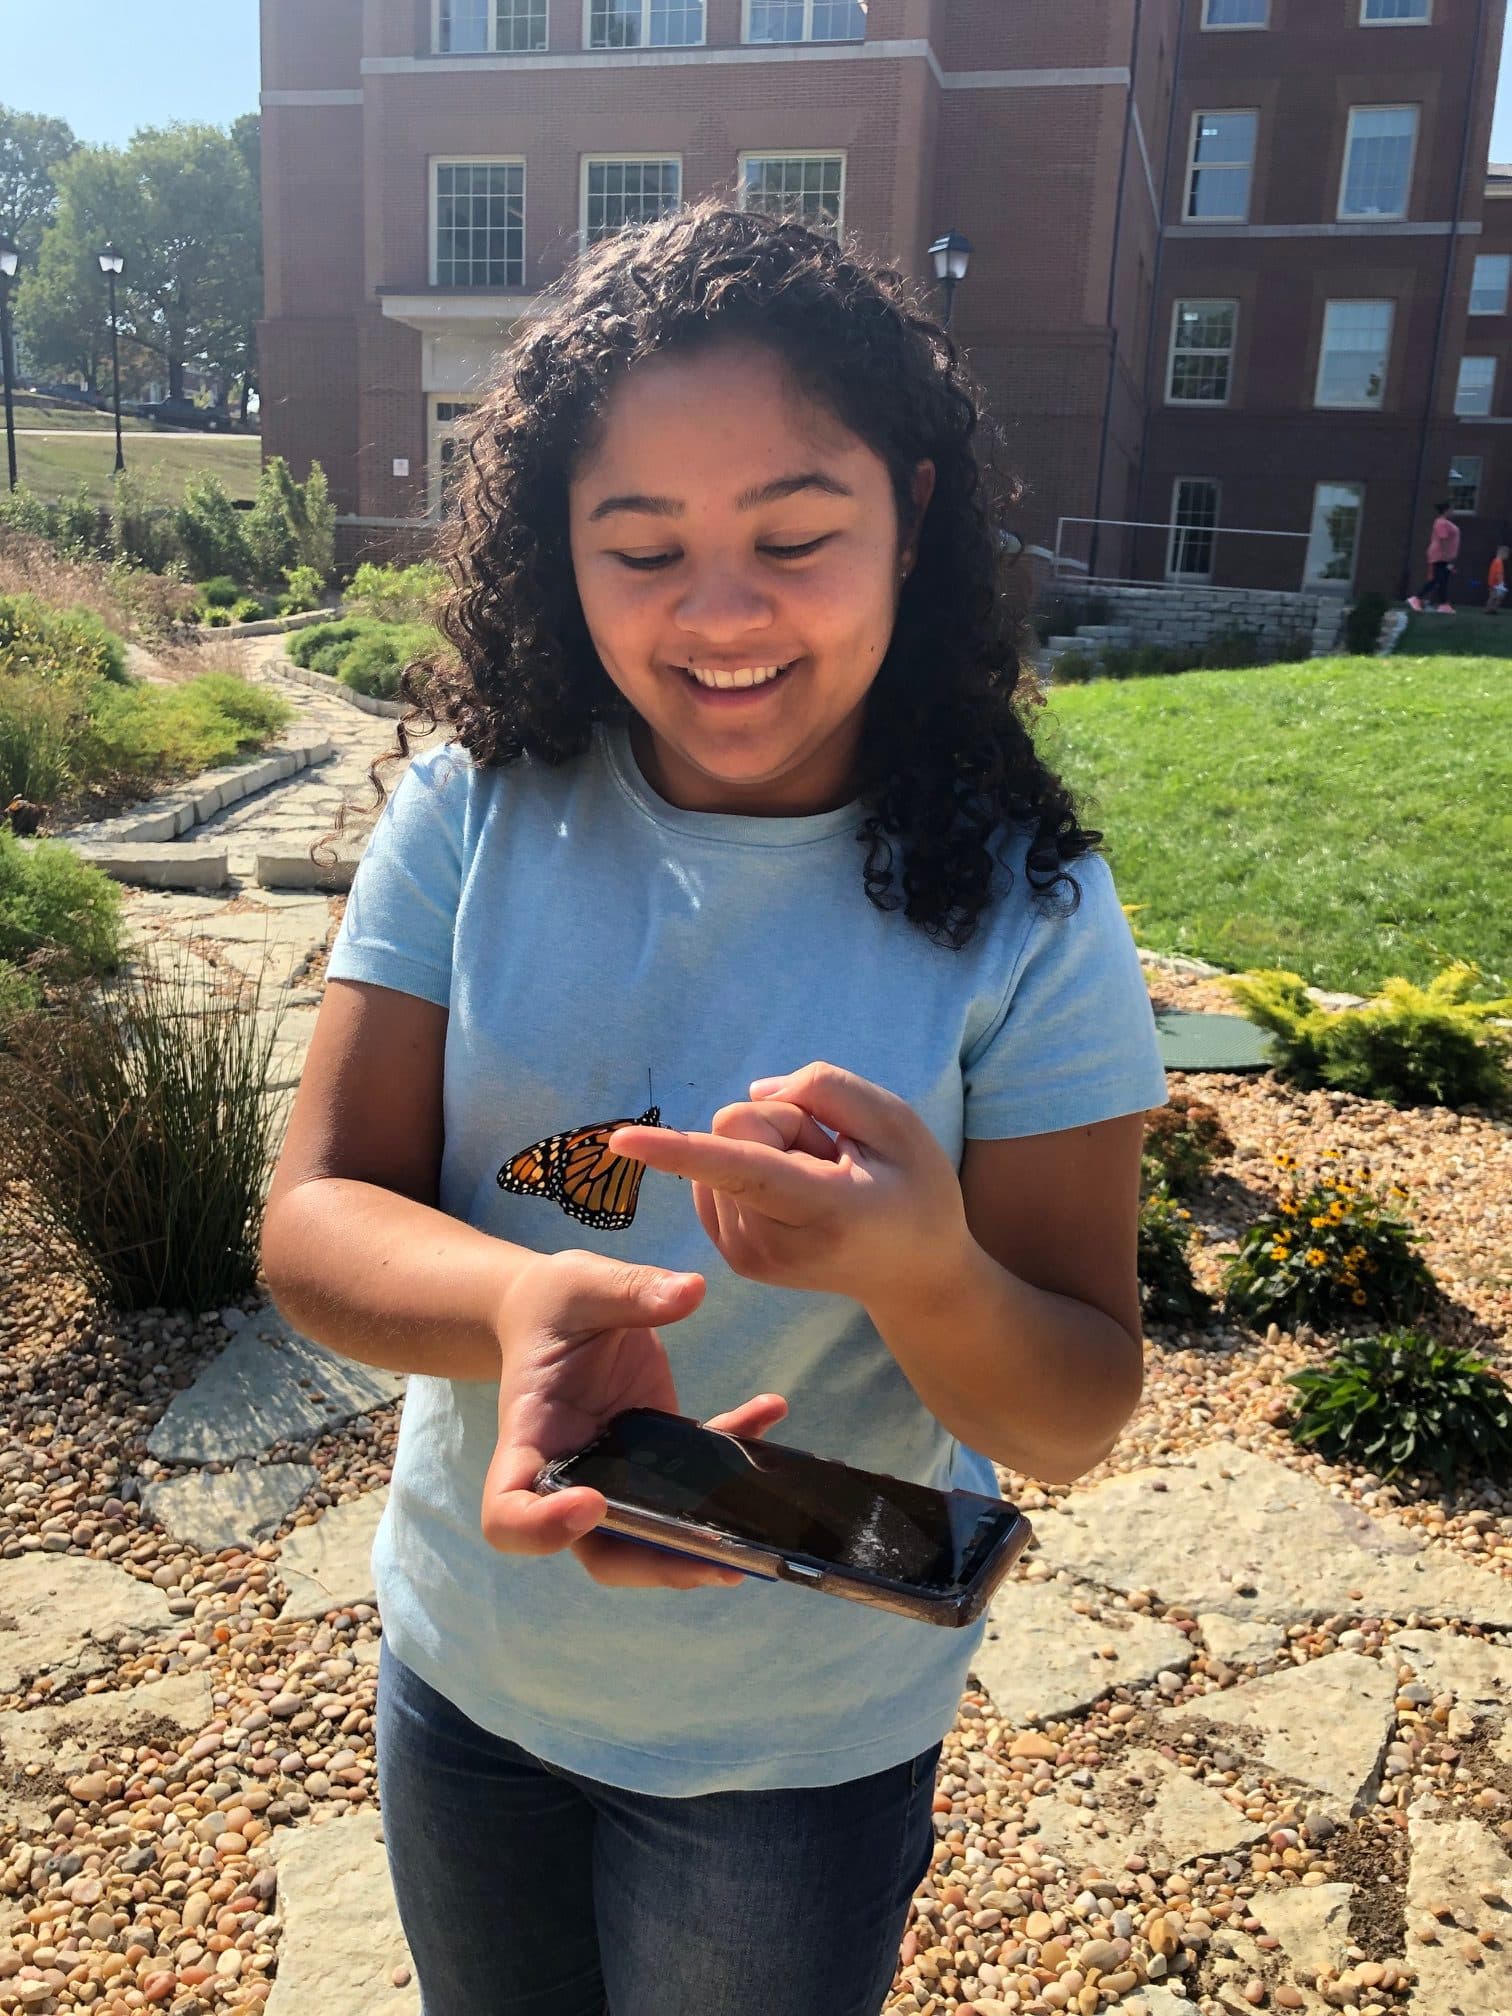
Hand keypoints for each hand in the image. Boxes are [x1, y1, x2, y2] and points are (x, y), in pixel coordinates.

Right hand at [481, 1247, 787, 1589]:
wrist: (564, 1308)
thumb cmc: (555, 1302)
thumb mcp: (581, 1284)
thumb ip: (628, 1290)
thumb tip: (690, 1292)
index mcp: (530, 1439)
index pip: (509, 1513)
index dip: (542, 1529)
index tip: (592, 1502)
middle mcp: (572, 1472)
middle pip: (598, 1548)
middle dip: (653, 1563)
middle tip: (711, 1562)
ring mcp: (619, 1471)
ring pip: (653, 1535)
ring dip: (701, 1546)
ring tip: (755, 1545)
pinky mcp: (660, 1453)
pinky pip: (698, 1476)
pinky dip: (736, 1454)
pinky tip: (770, 1410)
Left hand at [609, 1061, 972, 1314]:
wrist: (913, 1275)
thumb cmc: (916, 1191)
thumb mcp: (899, 1123)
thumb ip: (827, 1089)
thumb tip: (752, 1095)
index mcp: (823, 1210)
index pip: (740, 1169)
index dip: (678, 1150)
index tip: (621, 1141)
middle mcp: (773, 1243)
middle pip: (734, 1129)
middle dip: (781, 1121)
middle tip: (835, 1157)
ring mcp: (747, 1255)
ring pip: (720, 1146)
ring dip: (769, 1147)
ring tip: (821, 1181)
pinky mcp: (732, 1254)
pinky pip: (711, 1170)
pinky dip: (751, 1168)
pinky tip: (795, 1193)